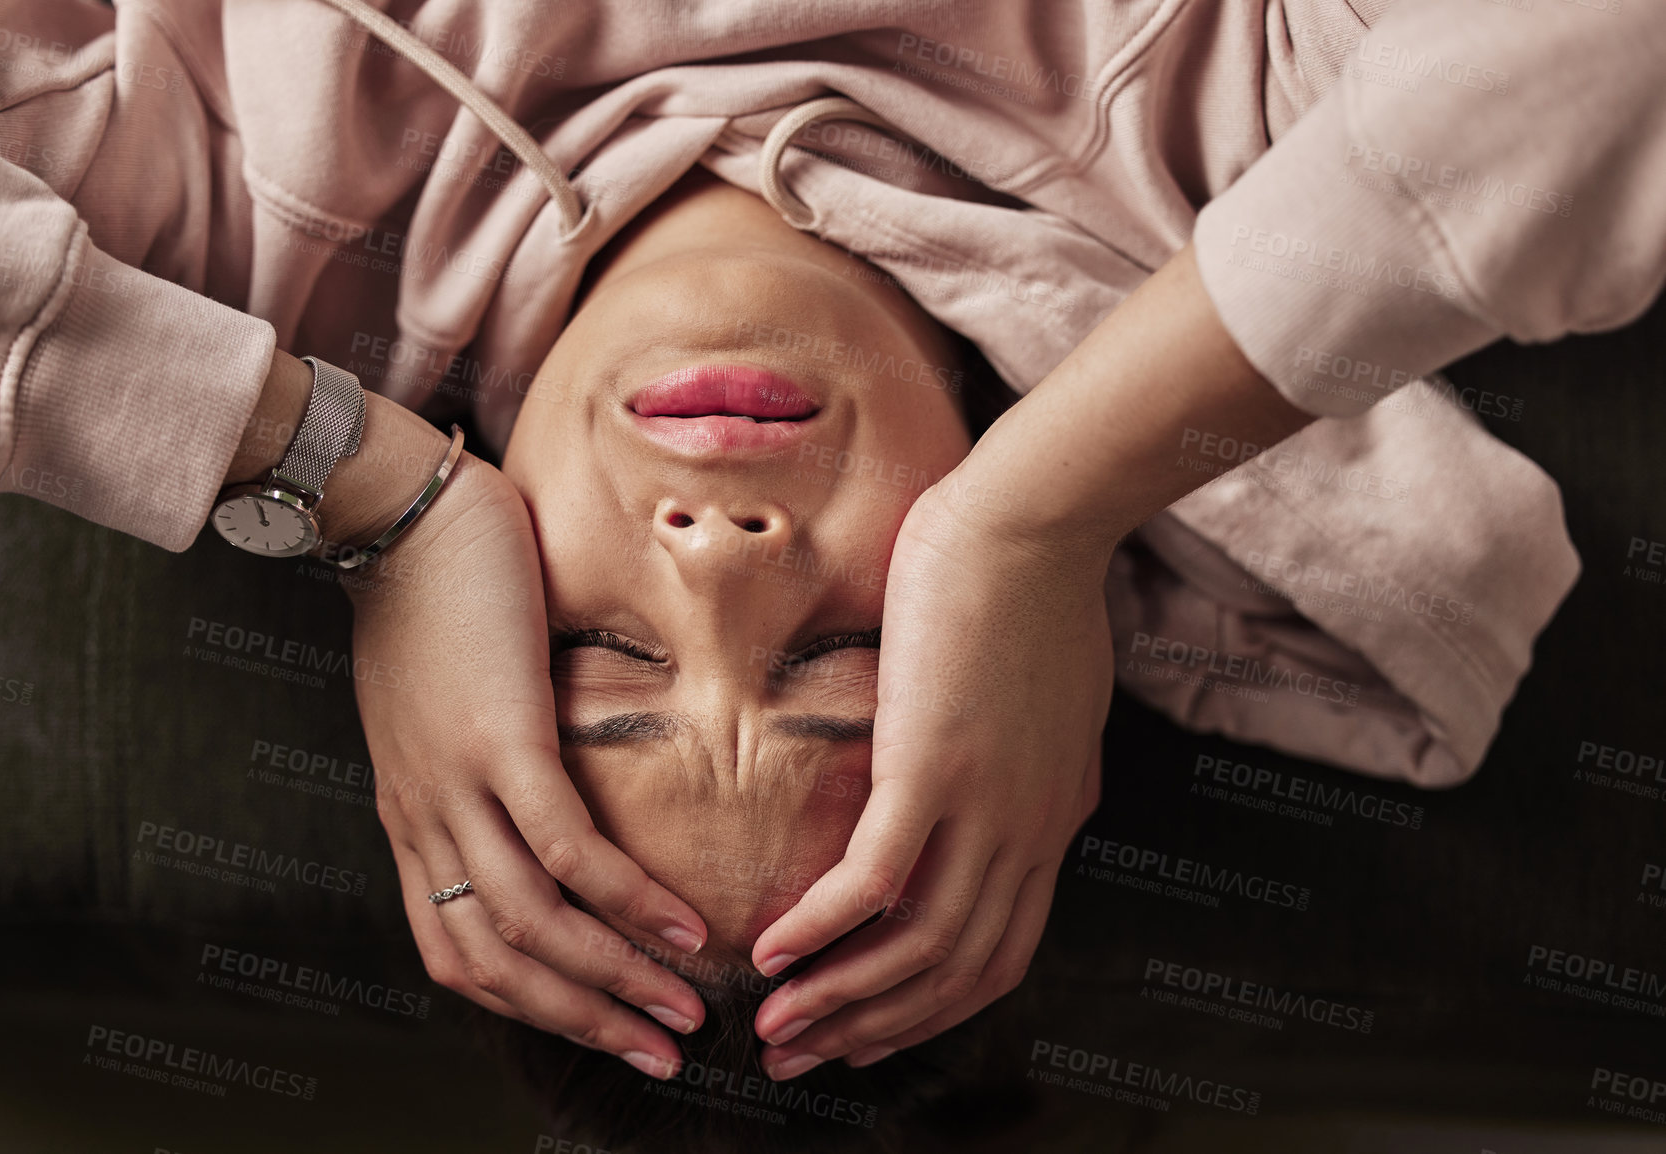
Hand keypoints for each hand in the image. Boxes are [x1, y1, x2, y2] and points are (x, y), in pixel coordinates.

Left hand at [345, 454, 709, 1078]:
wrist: (389, 509)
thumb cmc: (423, 588)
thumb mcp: (437, 695)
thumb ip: (476, 750)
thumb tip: (539, 775)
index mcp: (412, 814)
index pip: (457, 950)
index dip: (531, 1003)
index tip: (600, 1022)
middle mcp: (425, 818)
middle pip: (495, 963)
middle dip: (583, 1021)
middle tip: (659, 1053)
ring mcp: (457, 784)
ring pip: (531, 924)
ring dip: (613, 981)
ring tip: (683, 1012)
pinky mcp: (498, 739)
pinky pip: (563, 847)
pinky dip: (623, 900)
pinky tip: (678, 926)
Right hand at [748, 474, 1109, 1076]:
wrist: (1038, 521)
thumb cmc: (1034, 581)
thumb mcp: (1048, 696)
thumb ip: (1029, 758)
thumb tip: (996, 774)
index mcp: (1052, 820)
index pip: (995, 952)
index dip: (927, 1007)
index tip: (865, 1027)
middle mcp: (1027, 834)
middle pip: (954, 974)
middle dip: (874, 1030)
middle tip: (802, 1058)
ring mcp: (986, 808)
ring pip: (914, 949)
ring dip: (839, 1002)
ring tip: (774, 1028)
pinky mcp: (934, 770)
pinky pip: (872, 881)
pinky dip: (820, 928)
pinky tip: (771, 948)